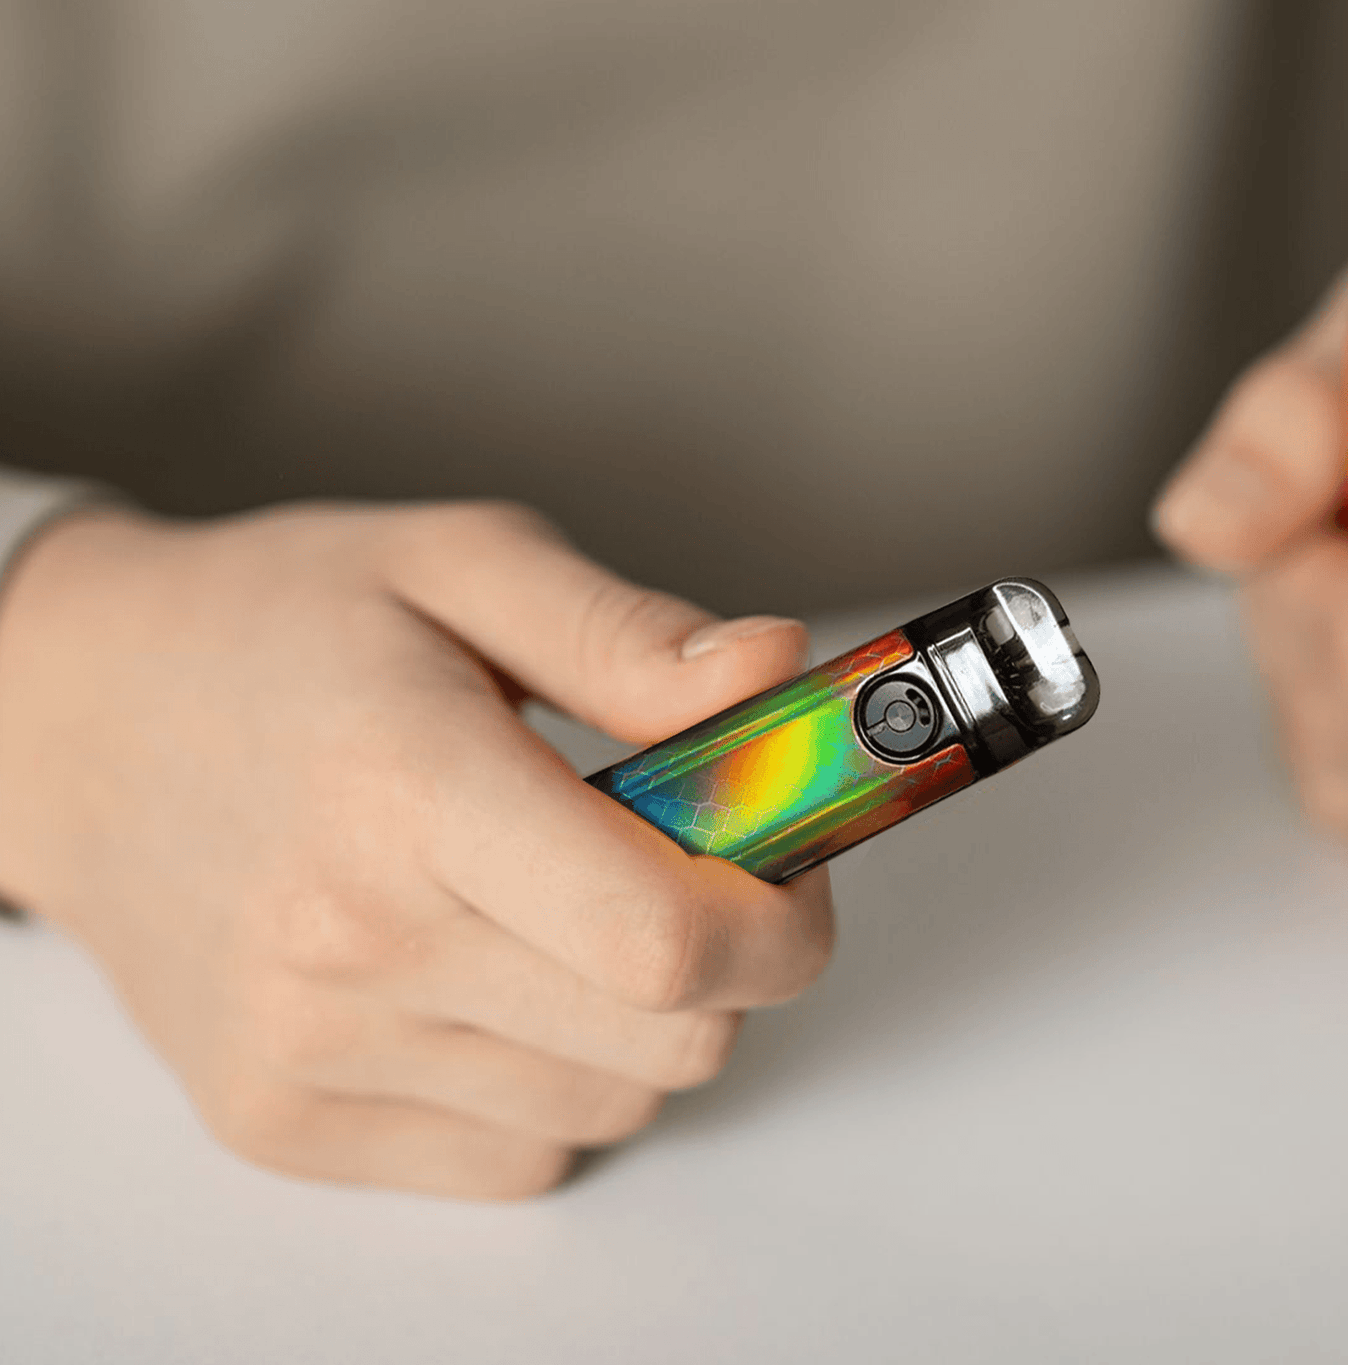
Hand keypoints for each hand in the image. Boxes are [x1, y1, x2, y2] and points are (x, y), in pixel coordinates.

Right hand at [0, 501, 831, 1197]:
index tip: (789, 863)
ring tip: (569, 912)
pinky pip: (520, 1158)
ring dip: (641, 1023)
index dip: (780, 917)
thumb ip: (631, 635)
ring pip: (611, 1107)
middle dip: (732, 962)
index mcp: (410, 785)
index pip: (664, 938)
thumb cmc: (275, 629)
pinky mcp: (282, 1121)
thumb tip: (774, 675)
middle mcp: (349, 941)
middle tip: (688, 869)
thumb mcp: (461, 564)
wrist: (73, 722)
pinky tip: (495, 980)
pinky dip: (552, 1084)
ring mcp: (308, 1050)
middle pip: (669, 1041)